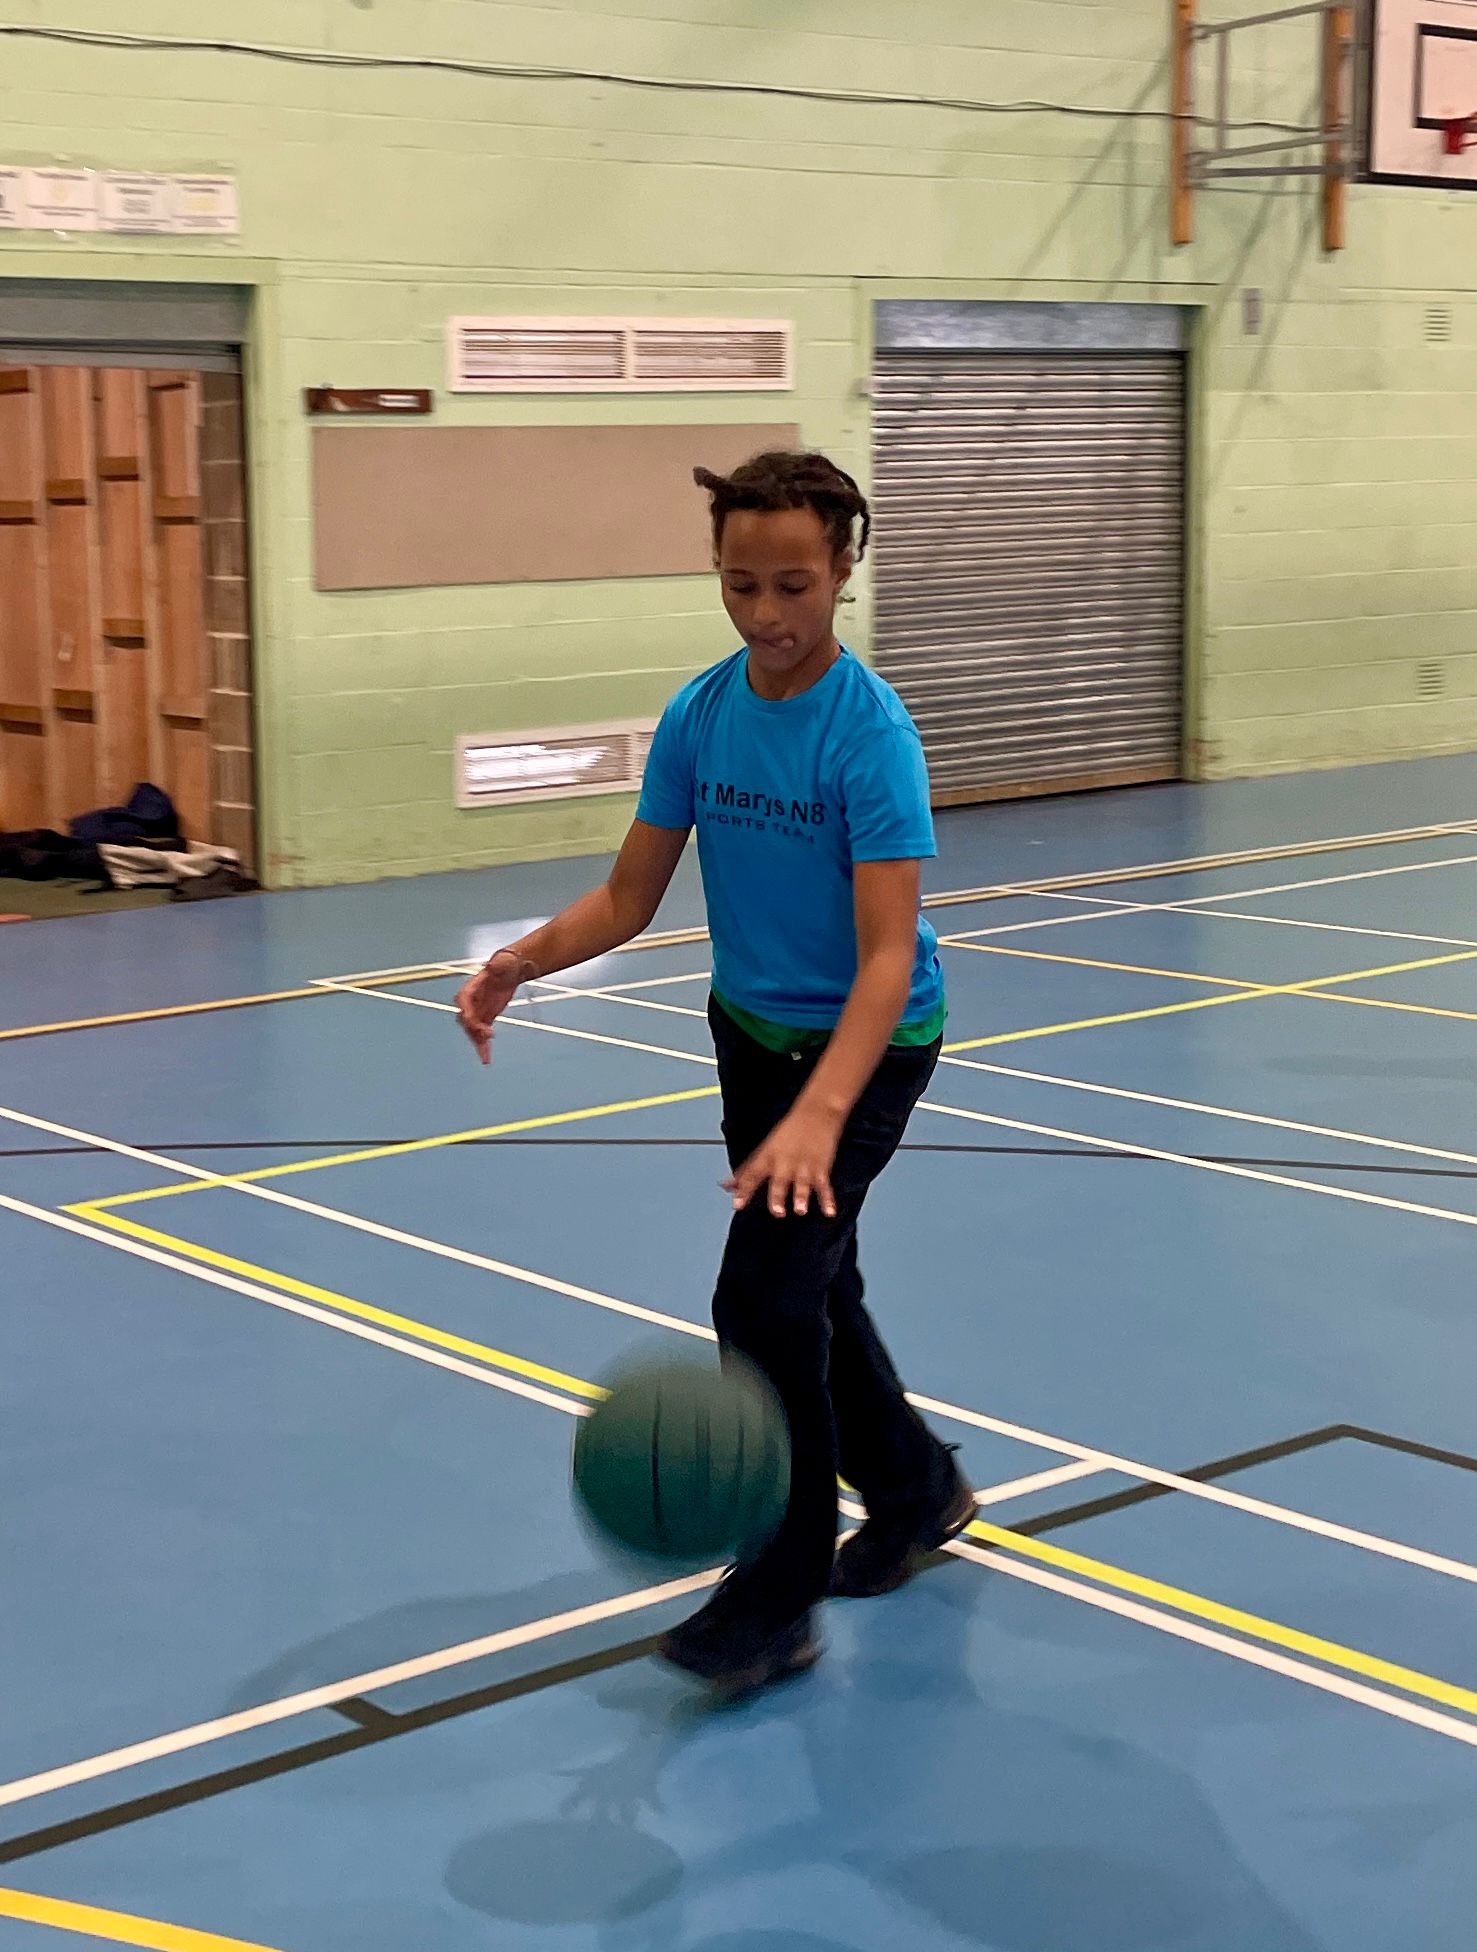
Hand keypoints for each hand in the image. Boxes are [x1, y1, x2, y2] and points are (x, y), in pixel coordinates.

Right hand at [455, 951, 532, 1064]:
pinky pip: (482, 1035)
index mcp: (471, 987)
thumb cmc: (504, 964)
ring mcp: (478, 1012)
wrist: (511, 970)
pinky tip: (486, 1058)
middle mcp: (471, 1002)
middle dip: (474, 1029)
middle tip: (487, 1035)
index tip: (472, 1021)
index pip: (463, 1000)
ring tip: (485, 1056)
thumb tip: (491, 966)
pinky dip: (484, 1047)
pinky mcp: (486, 1019)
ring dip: (478, 1043)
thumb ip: (496, 965)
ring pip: (473, 1031)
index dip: (466, 1011)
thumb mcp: (501, 962)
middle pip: (467, 1018)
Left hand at [725, 1104, 844, 1219]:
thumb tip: (726, 1186)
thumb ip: (746, 1171)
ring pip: (802, 1184)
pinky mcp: (821, 1167)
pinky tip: (829, 1211)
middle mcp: (785, 1162)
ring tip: (800, 1209)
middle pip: (779, 1181)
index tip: (737, 1203)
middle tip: (777, 1211)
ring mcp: (804, 1165)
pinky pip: (824, 1187)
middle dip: (777, 1196)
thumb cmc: (789, 1130)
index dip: (744, 1189)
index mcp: (768, 1156)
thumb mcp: (765, 1148)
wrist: (817, 1111)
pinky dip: (827, 1200)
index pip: (752, 1175)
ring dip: (801, 1197)